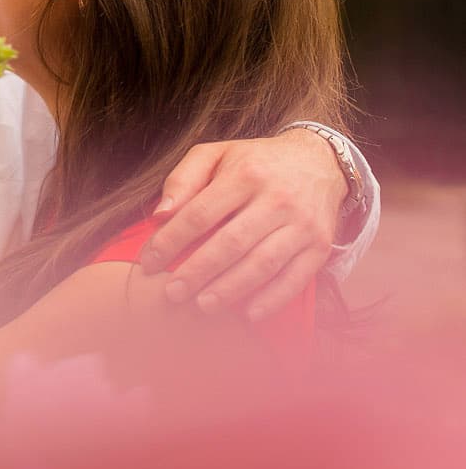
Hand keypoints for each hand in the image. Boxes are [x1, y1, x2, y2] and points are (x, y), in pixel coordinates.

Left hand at [137, 130, 345, 319]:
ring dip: (230, 289)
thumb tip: (160, 214)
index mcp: (245, 175)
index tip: (149, 262)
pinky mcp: (320, 246)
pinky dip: (272, 299)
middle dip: (198, 272)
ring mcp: (302, 225)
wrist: (320, 162)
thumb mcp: (215, 154)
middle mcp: (277, 200)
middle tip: (172, 293)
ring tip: (202, 305)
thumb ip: (182, 179)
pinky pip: (297, 278)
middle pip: (231, 243)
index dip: (171, 241)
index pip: (200, 214)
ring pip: (263, 263)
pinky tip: (248, 314)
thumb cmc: (255, 163)